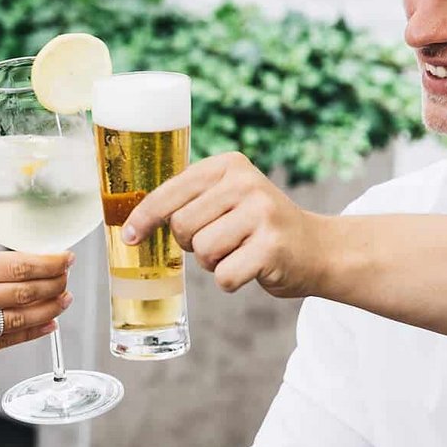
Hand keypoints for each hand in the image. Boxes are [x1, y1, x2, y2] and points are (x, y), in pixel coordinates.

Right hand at [0, 251, 73, 371]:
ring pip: (19, 319)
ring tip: (64, 299)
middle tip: (67, 278)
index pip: (14, 266)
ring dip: (49, 309)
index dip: (47, 262)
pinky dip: (32, 331)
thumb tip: (33, 265)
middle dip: (53, 284)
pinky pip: (6, 342)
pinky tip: (49, 322)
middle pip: (22, 293)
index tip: (66, 258)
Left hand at [122, 152, 327, 296]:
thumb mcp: (228, 198)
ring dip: (214, 263)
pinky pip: (224, 276)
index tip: (130, 237)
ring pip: (203, 252)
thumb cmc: (257, 228)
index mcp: (228, 166)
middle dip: (192, 243)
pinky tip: (252, 267)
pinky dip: (232, 280)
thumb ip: (190, 200)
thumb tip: (131, 225)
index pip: (170, 191)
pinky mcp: (272, 247)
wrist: (316, 248)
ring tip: (239, 252)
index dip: (144, 217)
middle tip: (221, 241)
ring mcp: (262, 213)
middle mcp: (246, 183)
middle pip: (182, 225)